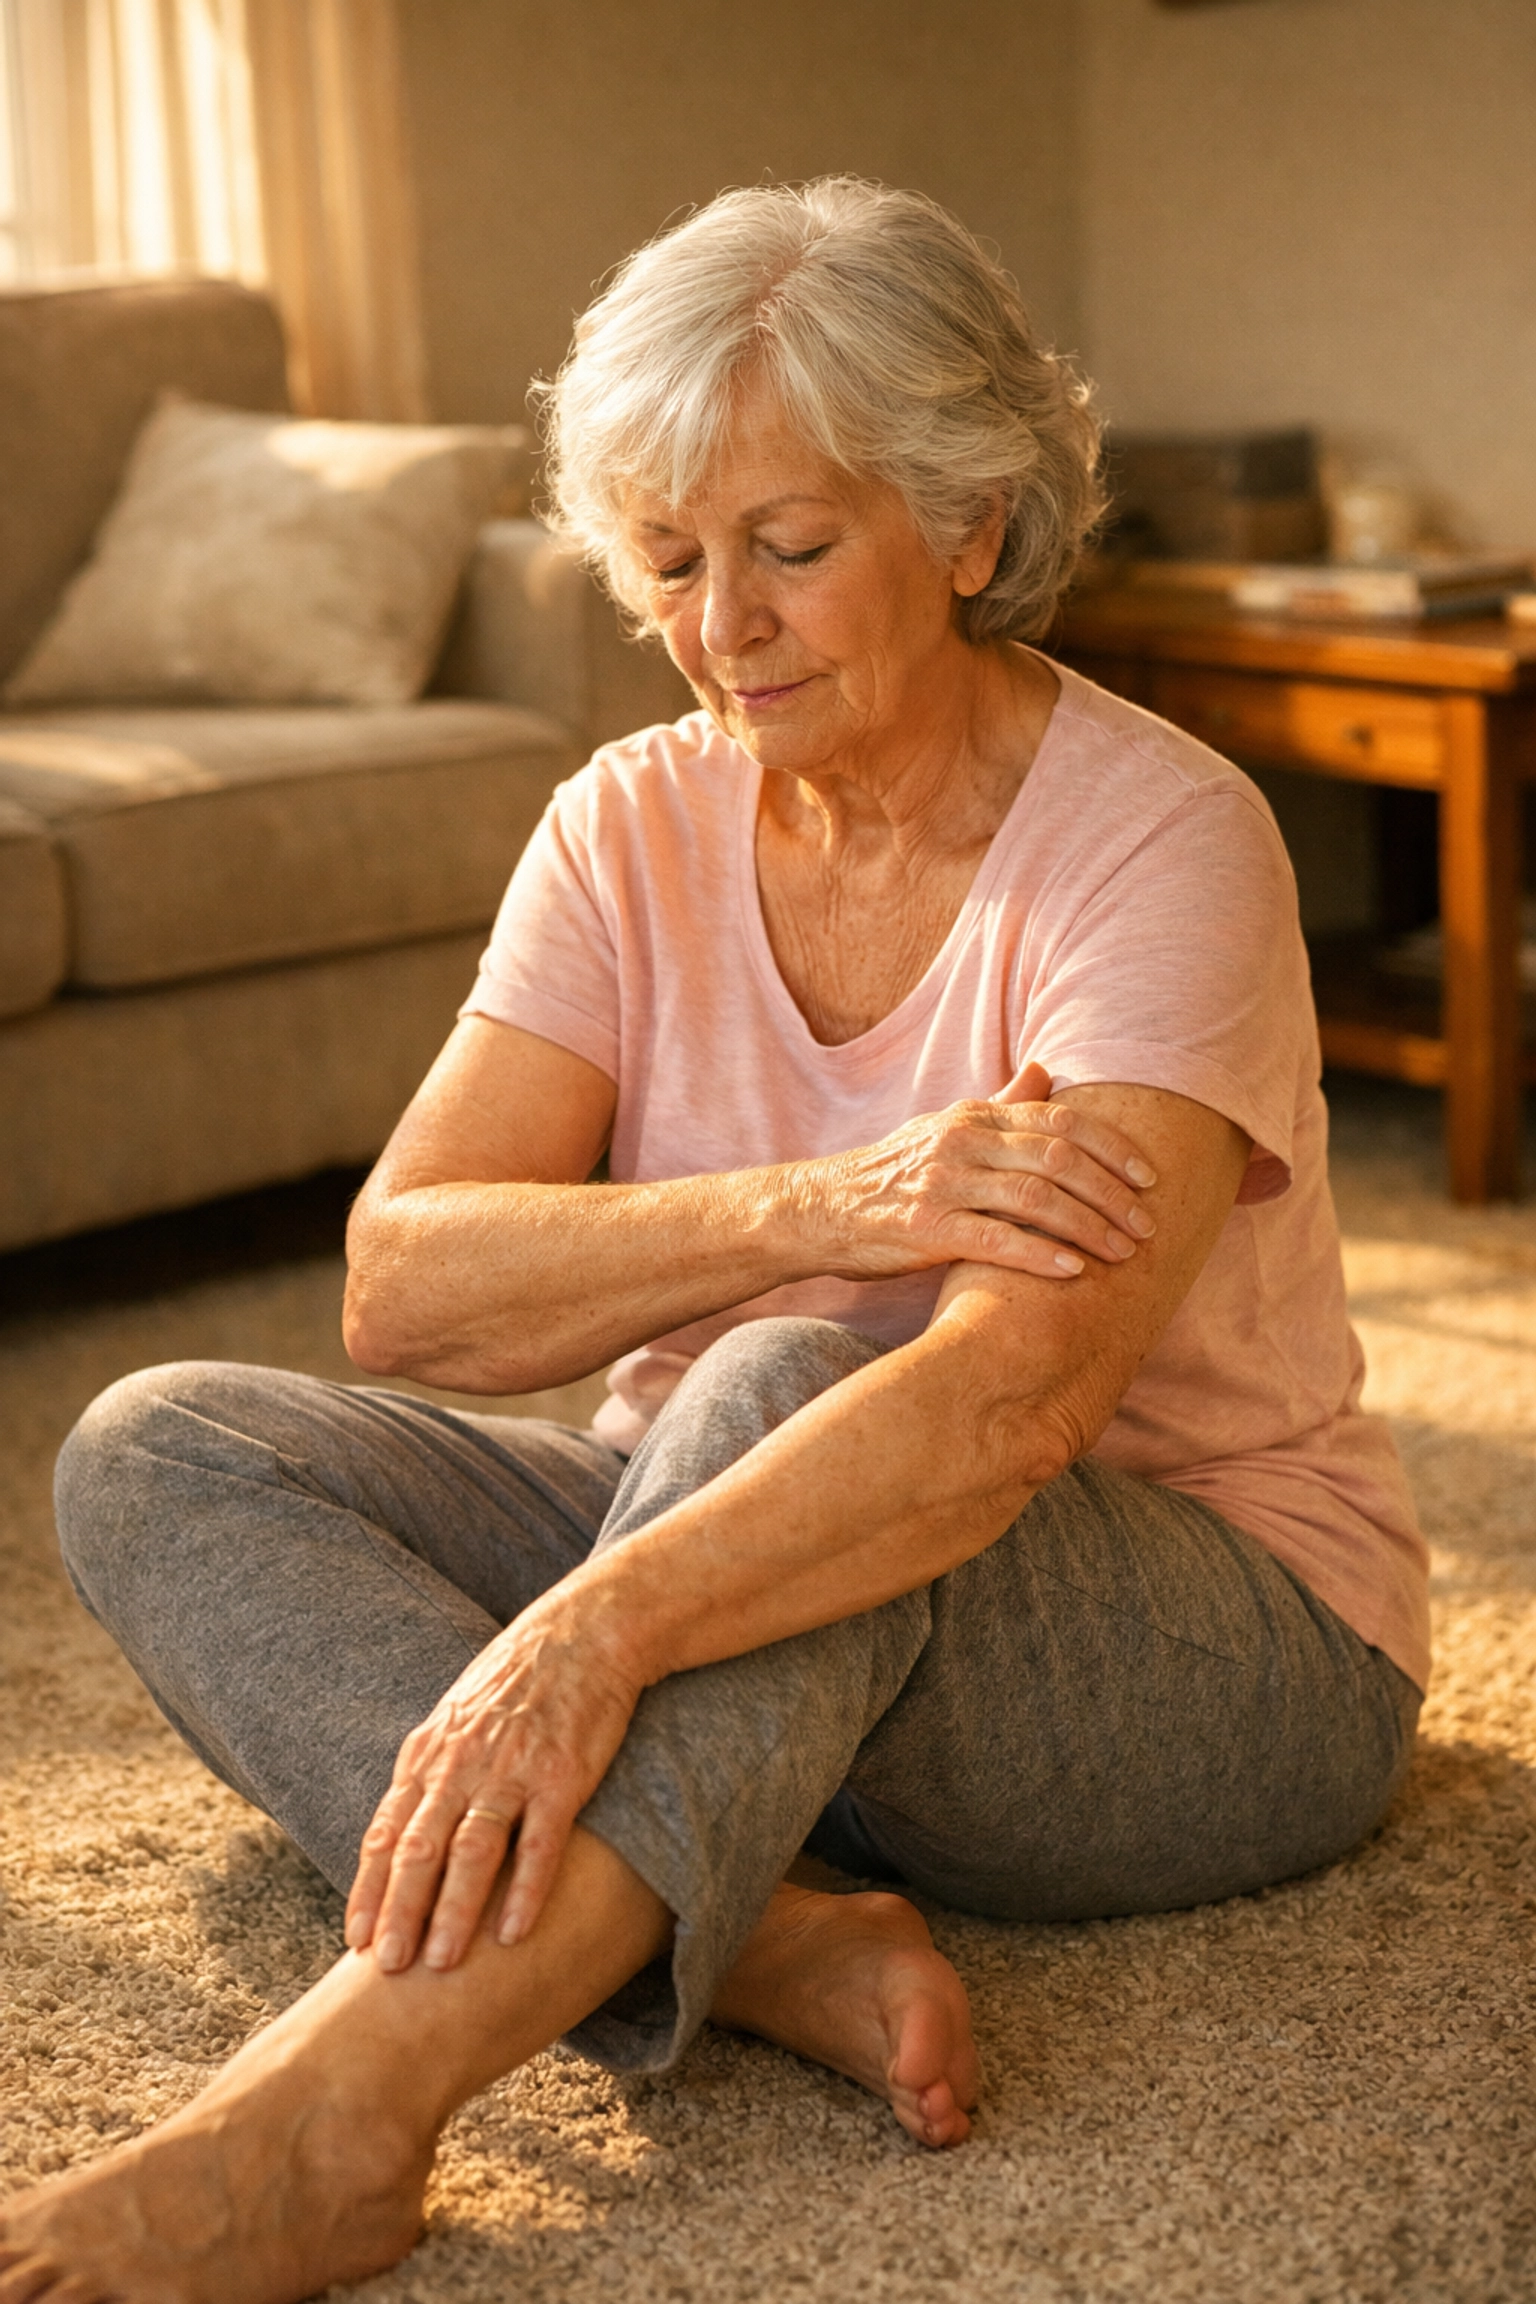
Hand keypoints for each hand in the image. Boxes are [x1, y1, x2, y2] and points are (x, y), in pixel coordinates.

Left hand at [344, 1581, 641, 1973]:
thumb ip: (427, 1775)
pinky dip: (524, 1889)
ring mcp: (511, 1770)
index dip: (370, 1890)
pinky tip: (515, 1932)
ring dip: (454, 1911)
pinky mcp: (561, 1776)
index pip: (386, 1832)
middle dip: (401, 1912)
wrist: (582, 1634)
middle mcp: (461, 1764)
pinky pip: (539, 1842)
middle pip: (420, 1849)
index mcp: (428, 1754)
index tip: (356, 1941)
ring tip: (443, 1963)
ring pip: (472, 1851)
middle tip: (389, 1968)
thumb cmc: (515, 1683)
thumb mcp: (454, 1720)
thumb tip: (398, 1836)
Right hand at [812, 1062, 1158, 1281]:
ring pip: (1036, 1198)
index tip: (1150, 1177)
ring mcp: (944, 1184)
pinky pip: (996, 1240)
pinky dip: (1040, 1255)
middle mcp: (963, 1142)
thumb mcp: (946, 1126)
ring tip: (1123, 1252)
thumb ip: (1001, 1103)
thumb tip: (1046, 1069)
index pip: (1060, 1121)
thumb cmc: (894, 1173)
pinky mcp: (926, 1229)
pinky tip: (1073, 1271)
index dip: (1113, 1147)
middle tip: (1147, 1225)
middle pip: (1059, 1159)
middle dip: (1112, 1193)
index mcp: (975, 1116)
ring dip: (1089, 1226)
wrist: (822, 1210)